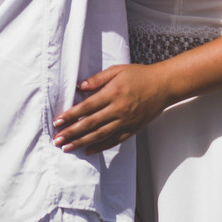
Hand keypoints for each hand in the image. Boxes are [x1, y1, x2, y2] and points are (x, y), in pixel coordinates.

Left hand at [51, 64, 168, 153]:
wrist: (164, 85)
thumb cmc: (139, 75)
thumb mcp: (117, 71)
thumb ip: (98, 79)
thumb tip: (80, 86)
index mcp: (112, 94)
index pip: (86, 107)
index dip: (70, 116)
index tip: (57, 122)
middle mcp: (118, 110)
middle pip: (90, 124)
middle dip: (71, 133)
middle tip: (57, 140)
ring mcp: (125, 122)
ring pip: (100, 135)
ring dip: (82, 142)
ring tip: (68, 148)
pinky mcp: (133, 129)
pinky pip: (114, 141)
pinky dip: (101, 147)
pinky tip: (88, 150)